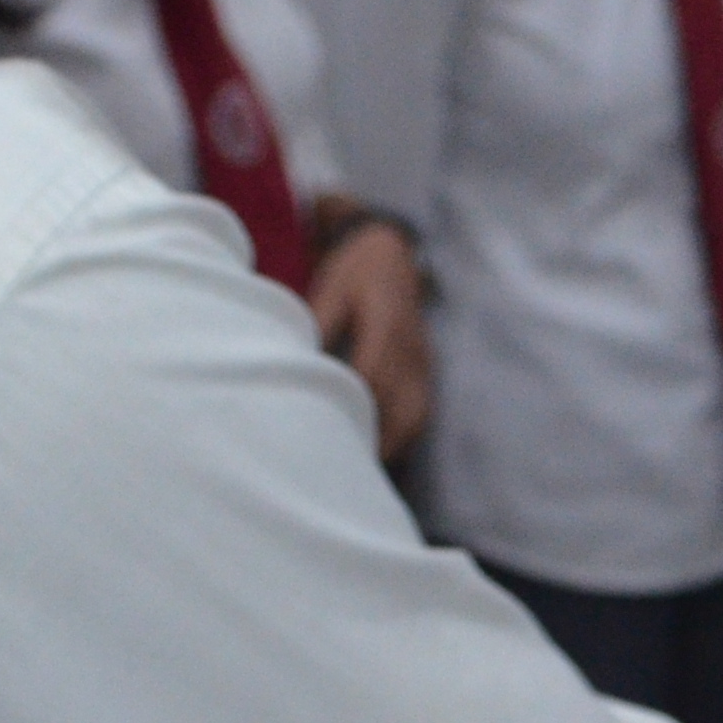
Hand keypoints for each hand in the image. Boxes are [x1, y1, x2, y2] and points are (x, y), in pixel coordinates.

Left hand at [301, 206, 434, 459]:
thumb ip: (318, 323)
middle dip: (377, 440)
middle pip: (401, 405)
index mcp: (387, 322)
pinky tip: (381, 453)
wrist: (390, 249)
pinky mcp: (425, 368)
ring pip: (415, 414)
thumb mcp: (330, 287)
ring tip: (364, 472)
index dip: (354, 408)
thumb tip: (297, 362)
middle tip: (346, 471)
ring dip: (392, 443)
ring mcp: (424, 360)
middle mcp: (412, 347)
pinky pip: (420, 410)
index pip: (373, 375)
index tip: (331, 437)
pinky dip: (402, 435)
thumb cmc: (354, 268)